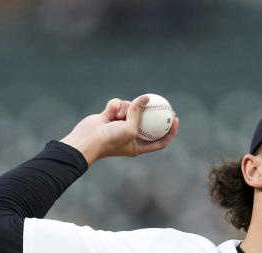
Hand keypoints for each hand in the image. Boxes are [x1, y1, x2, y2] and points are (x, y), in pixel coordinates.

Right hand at [60, 95, 178, 165]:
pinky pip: (118, 105)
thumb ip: (138, 113)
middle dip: (152, 112)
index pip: (160, 141)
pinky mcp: (110, 116)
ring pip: (131, 109)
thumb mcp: (129, 128)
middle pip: (146, 121)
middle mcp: (131, 135)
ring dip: (126, 108)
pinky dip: (114, 106)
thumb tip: (146, 98)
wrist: (86, 140)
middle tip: (162, 104)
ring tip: (118, 114)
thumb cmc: (109, 140)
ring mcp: (120, 125)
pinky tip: (109, 112)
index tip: (175, 119)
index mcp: (139, 145)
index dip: (170, 131)